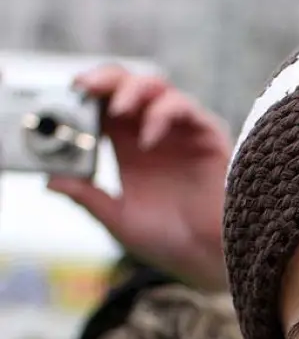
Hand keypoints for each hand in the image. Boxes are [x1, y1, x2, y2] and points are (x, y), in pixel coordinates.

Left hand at [47, 65, 231, 291]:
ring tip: (116, 110)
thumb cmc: (168, 241)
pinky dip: (162, 115)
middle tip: (83, 88)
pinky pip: (186, 109)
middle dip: (103, 79)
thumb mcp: (117, 219)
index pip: (101, 103)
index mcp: (127, 146)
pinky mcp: (208, 137)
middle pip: (126, 84)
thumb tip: (50, 179)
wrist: (208, 259)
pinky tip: (148, 141)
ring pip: (157, 87)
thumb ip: (87, 197)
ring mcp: (181, 132)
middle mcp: (153, 133)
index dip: (82, 95)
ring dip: (132, 90)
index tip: (62, 100)